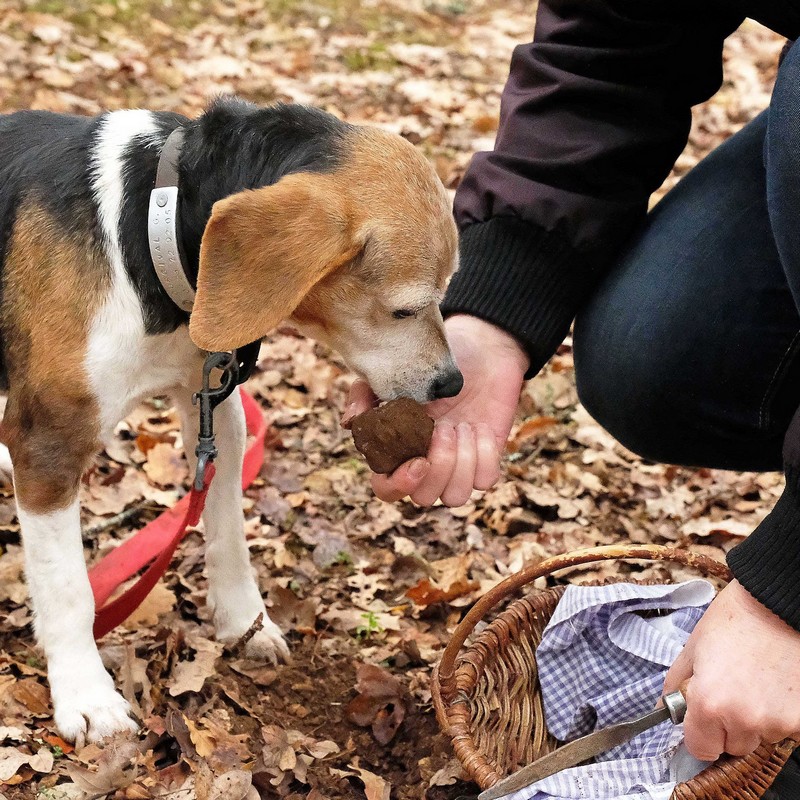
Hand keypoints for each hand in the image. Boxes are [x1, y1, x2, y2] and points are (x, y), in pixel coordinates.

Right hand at [343, 314, 528, 505]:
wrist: (479, 348)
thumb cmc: (431, 362)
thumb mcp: (393, 371)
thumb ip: (365, 393)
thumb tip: (350, 421)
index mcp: (399, 450)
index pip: (386, 489)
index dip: (398, 485)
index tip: (418, 461)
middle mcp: (426, 464)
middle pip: (423, 498)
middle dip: (437, 466)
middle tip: (443, 426)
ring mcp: (458, 465)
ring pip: (455, 496)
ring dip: (460, 462)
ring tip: (462, 424)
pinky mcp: (486, 459)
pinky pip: (485, 480)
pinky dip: (485, 454)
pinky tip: (479, 427)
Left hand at [663, 579, 799, 759]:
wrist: (777, 605)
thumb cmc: (734, 620)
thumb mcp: (693, 647)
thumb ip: (675, 683)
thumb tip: (665, 707)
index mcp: (709, 704)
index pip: (700, 748)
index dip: (699, 732)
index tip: (702, 717)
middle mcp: (745, 720)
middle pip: (732, 745)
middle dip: (727, 725)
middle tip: (731, 690)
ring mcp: (778, 723)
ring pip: (759, 736)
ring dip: (755, 719)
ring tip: (755, 681)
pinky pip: (783, 728)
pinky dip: (778, 713)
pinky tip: (774, 684)